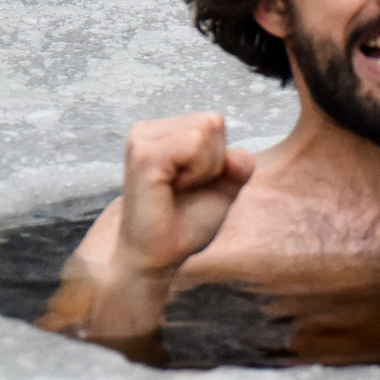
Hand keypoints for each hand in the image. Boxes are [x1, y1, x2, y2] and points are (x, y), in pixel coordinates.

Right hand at [113, 111, 254, 279]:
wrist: (157, 258)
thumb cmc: (183, 225)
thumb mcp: (222, 190)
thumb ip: (238, 167)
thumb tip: (238, 156)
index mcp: (161, 133)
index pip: (214, 121)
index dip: (217, 158)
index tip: (191, 185)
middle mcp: (147, 131)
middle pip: (212, 121)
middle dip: (212, 162)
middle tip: (184, 189)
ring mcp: (142, 140)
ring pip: (204, 131)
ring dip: (204, 169)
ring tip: (177, 190)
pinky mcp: (144, 156)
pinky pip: (194, 145)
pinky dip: (196, 172)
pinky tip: (172, 190)